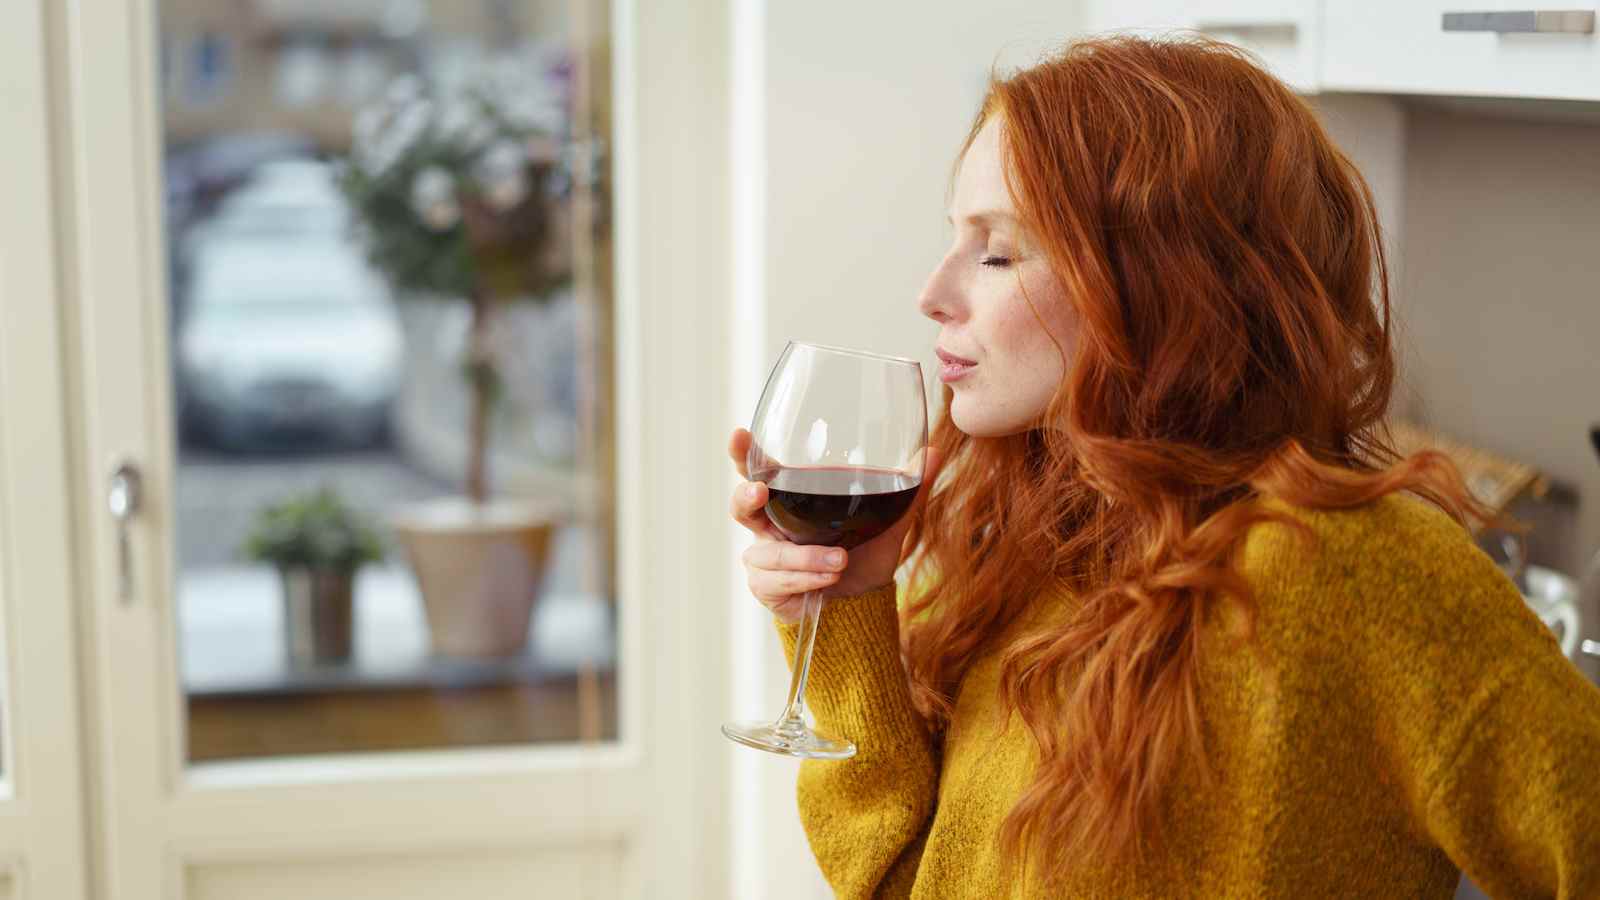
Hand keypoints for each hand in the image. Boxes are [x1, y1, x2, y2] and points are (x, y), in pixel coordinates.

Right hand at [728, 427, 942, 623]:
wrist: (862, 604)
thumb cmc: (865, 554)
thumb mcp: (889, 521)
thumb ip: (908, 489)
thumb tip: (934, 452)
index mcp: (791, 499)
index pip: (758, 469)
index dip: (742, 453)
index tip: (739, 435)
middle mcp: (770, 525)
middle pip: (741, 506)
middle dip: (746, 497)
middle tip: (761, 493)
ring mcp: (765, 557)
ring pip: (768, 552)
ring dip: (804, 556)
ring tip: (839, 561)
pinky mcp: (767, 587)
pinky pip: (778, 580)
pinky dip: (805, 578)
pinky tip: (827, 579)